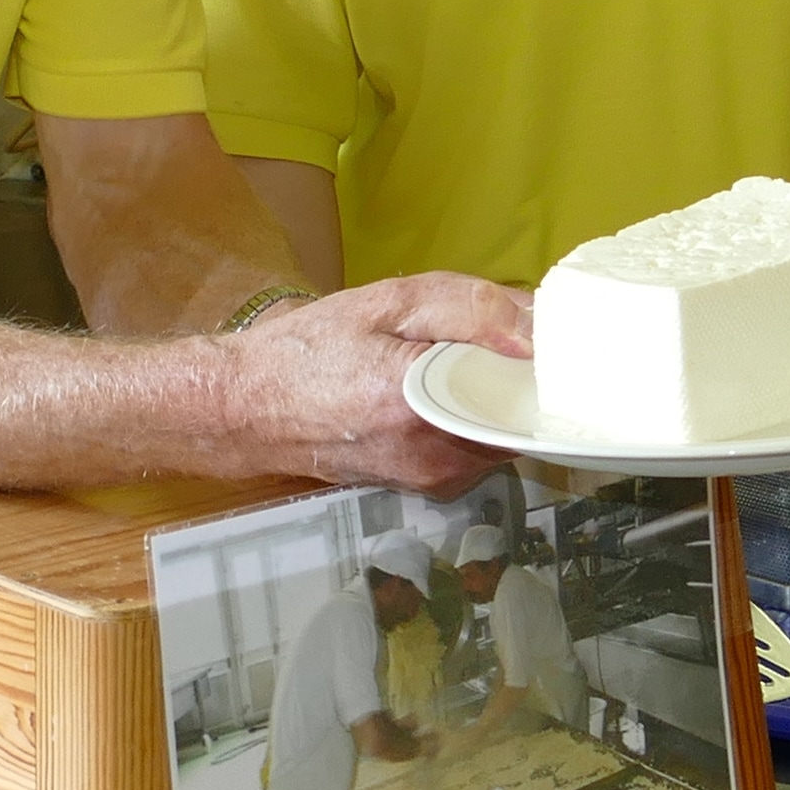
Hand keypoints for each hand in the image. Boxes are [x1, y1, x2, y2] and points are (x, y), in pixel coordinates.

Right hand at [230, 271, 529, 495]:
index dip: (542, 356)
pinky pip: (476, 448)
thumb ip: (467, 309)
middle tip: (481, 338)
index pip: (528, 388)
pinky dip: (472, 417)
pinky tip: (437, 391)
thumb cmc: (306, 351)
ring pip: (502, 432)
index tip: (541, 332)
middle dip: (515, 373)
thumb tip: (536, 327)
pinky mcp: (426, 485)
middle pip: (521, 412)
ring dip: (493, 396)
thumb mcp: (384, 303)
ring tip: (450, 362)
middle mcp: (438, 455)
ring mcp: (434, 478)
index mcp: (426, 403)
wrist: (247, 408)